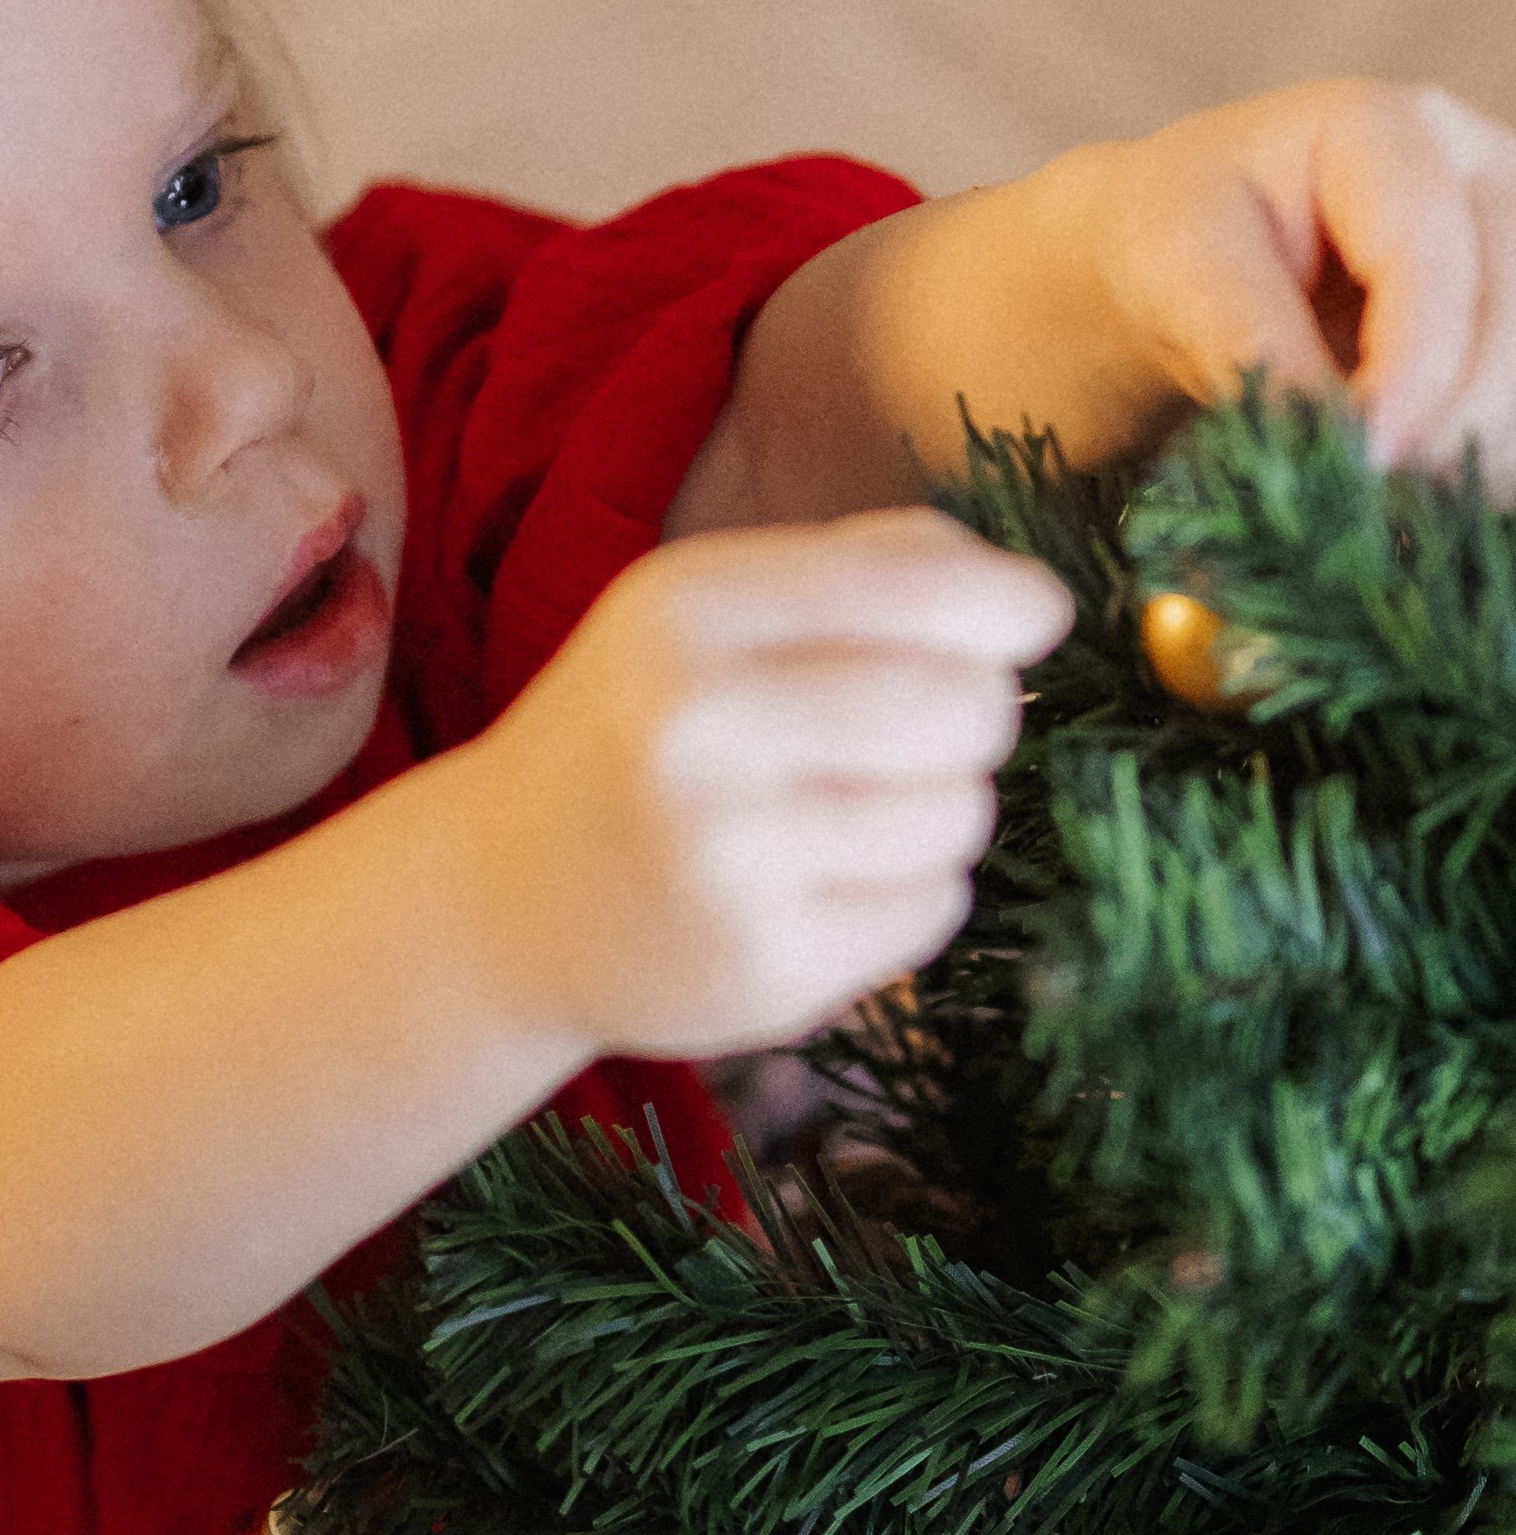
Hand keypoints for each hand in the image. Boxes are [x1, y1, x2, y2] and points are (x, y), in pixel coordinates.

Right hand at [465, 505, 1069, 1061]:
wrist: (505, 897)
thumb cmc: (639, 729)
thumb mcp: (705, 607)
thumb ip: (861, 565)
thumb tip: (1027, 599)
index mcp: (689, 610)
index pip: (926, 590)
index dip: (1014, 604)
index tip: (1029, 621)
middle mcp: (700, 727)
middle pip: (965, 707)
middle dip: (974, 715)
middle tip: (915, 731)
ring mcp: (728, 860)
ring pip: (962, 816)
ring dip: (938, 811)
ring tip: (846, 813)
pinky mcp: (765, 968)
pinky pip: (935, 911)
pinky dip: (910, 894)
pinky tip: (825, 884)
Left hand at [1040, 78, 1515, 484]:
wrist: (1188, 267)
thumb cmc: (1178, 246)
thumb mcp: (1181, 277)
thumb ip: (1255, 347)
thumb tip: (1338, 445)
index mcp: (1389, 132)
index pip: (1433, 252)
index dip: (1415, 365)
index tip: (1366, 456)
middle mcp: (1480, 174)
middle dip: (1459, 417)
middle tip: (1376, 494)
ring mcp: (1513, 247)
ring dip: (1485, 447)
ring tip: (1393, 502)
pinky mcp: (1511, 322)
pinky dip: (1490, 458)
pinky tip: (1428, 498)